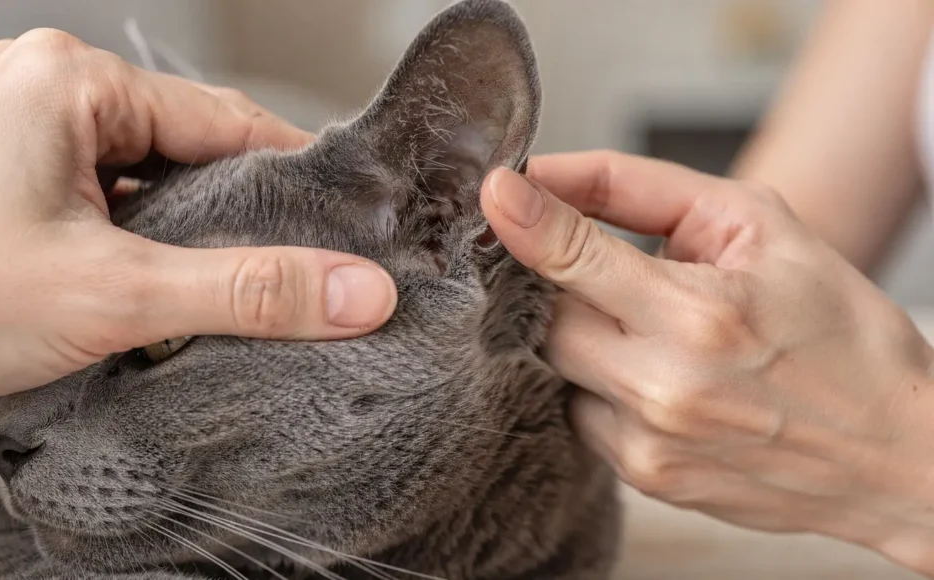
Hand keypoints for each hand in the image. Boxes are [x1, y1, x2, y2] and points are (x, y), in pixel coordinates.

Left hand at [0, 30, 396, 400]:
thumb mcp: (117, 295)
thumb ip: (247, 291)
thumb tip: (354, 292)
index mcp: (72, 80)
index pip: (228, 119)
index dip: (294, 175)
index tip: (346, 225)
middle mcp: (49, 86)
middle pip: (191, 145)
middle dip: (235, 210)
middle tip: (283, 272)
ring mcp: (28, 125)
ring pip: (153, 172)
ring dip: (186, 228)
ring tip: (213, 284)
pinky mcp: (16, 168)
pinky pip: (112, 190)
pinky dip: (143, 235)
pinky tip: (155, 279)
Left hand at [481, 151, 933, 574]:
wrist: (897, 451)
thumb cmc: (839, 330)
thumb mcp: (763, 228)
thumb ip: (649, 192)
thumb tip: (552, 179)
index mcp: (703, 315)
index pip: (578, 260)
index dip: (525, 222)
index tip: (493, 194)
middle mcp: (667, 387)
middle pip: (547, 319)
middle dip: (563, 287)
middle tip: (607, 274)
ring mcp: (650, 443)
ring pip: (556, 367)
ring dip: (585, 337)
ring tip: (652, 331)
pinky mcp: (647, 478)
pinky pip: (581, 412)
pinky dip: (602, 385)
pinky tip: (657, 378)